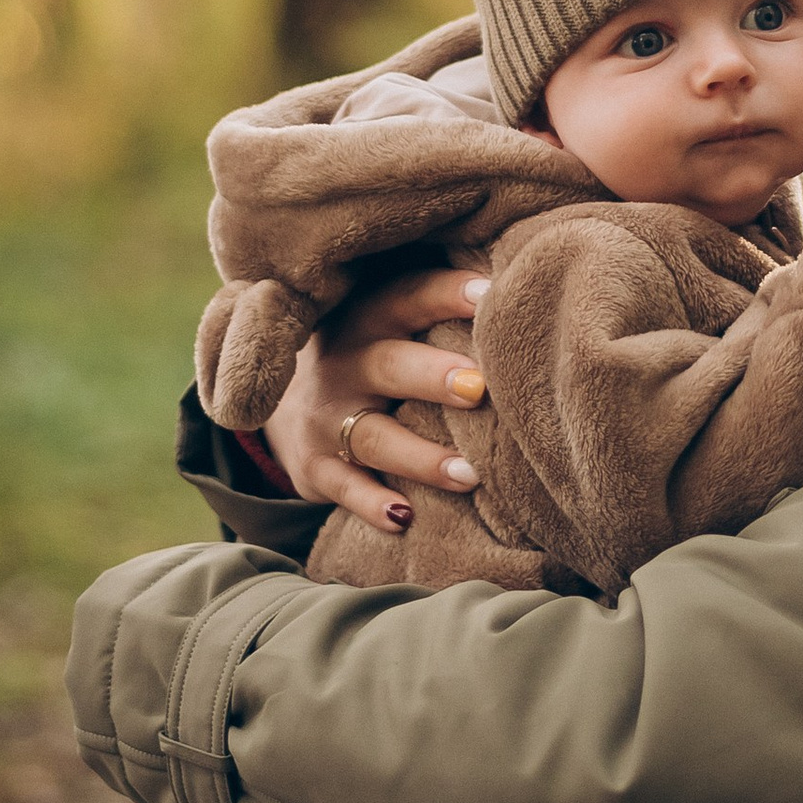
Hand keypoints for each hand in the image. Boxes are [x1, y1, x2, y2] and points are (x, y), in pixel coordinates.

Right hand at [265, 266, 490, 534]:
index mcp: (369, 316)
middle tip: (480, 388)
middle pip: (389, 364)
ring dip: (421, 457)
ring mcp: (326, 417)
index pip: (409, 297)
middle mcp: (345, 362)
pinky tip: (403, 518)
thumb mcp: (387, 319)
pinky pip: (344, 487)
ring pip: (373, 436)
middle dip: (433, 375)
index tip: (492, 292)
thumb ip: (439, 306)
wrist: (276, 393)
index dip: (448, 293)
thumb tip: (526, 284)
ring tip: (470, 474)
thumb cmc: (370, 349)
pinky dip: (370, 504)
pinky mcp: (315, 466)